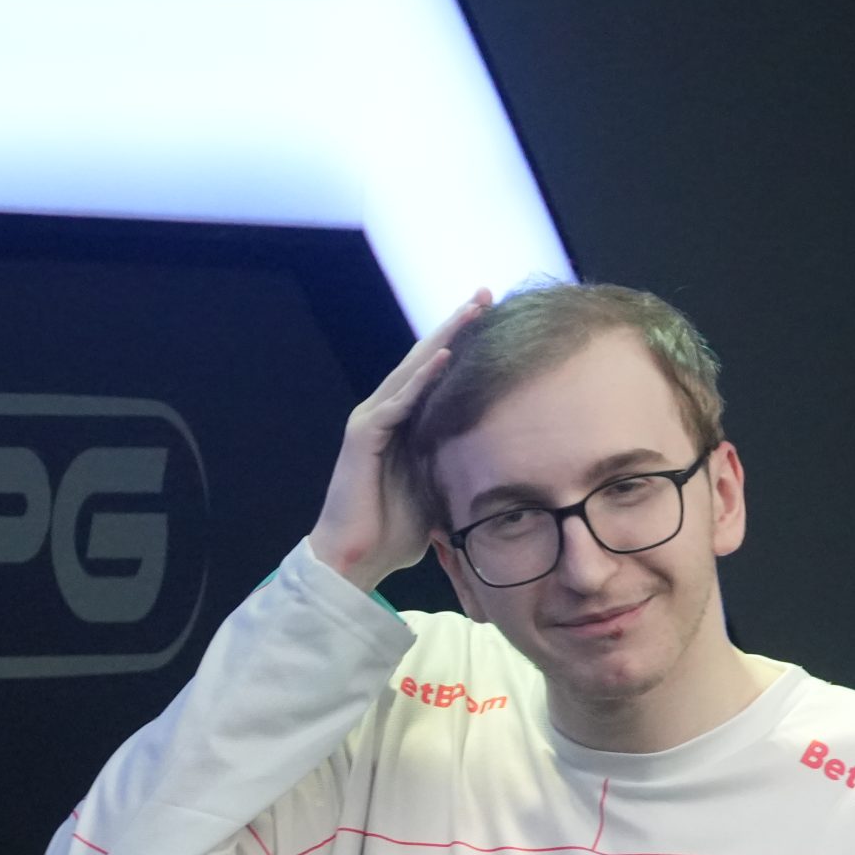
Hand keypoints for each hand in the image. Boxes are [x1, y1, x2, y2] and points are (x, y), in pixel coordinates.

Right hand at [307, 288, 490, 591]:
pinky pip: (399, 401)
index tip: (495, 320)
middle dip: (456, 326)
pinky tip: (446, 355)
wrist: (355, 560)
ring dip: (443, 338)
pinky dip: (422, 378)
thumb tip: (499, 464)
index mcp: (403, 425)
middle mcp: (385, 414)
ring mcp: (372, 421)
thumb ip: (456, 465)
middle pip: (424, 359)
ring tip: (472, 310)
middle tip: (485, 294)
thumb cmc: (393, 532)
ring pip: (412, 369)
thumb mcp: (439, 490)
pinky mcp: (364, 436)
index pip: (435, 374)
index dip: (462, 345)